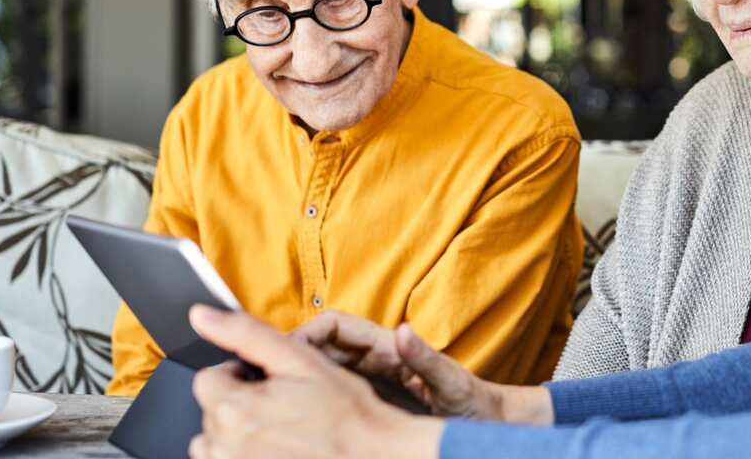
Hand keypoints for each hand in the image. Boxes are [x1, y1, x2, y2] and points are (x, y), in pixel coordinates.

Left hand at [187, 306, 442, 458]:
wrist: (373, 455)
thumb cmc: (345, 413)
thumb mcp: (301, 359)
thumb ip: (245, 333)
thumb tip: (202, 316)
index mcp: (234, 409)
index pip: (207, 380)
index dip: (240, 375)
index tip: (268, 383)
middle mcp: (226, 447)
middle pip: (212, 413)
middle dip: (240, 405)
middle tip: (283, 407)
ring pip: (215, 445)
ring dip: (238, 436)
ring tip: (279, 434)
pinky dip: (246, 457)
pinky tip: (277, 452)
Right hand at [293, 310, 553, 425]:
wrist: (487, 424)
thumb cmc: (474, 402)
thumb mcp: (451, 384)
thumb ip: (427, 358)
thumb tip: (403, 332)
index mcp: (391, 349)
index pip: (337, 326)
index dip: (308, 332)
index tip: (284, 351)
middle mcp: (378, 359)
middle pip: (321, 347)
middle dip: (291, 353)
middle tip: (262, 374)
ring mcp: (372, 380)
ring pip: (322, 370)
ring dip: (297, 375)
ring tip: (270, 392)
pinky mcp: (372, 401)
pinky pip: (333, 393)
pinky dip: (311, 395)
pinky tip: (294, 413)